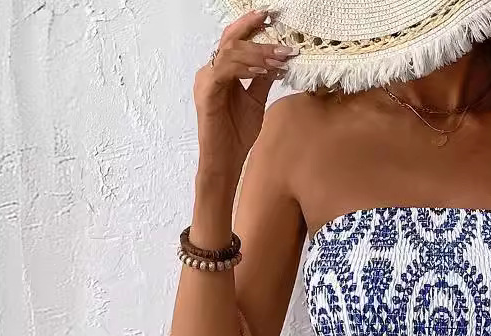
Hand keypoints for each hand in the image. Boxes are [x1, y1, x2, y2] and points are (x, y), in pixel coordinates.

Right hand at [193, 10, 293, 184]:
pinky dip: (245, 67)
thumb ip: (262, 80)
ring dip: (258, 53)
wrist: (226, 161)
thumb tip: (278, 62)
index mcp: (222, 71)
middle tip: (283, 41)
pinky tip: (263, 70)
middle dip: (258, 35)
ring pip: (231, 52)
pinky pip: (226, 70)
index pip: (236, 41)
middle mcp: (211, 71)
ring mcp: (206, 80)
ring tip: (280, 58)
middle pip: (232, 40)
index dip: (252, 27)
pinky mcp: (207, 92)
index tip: (272, 18)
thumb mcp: (256, 101)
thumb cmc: (237, 135)